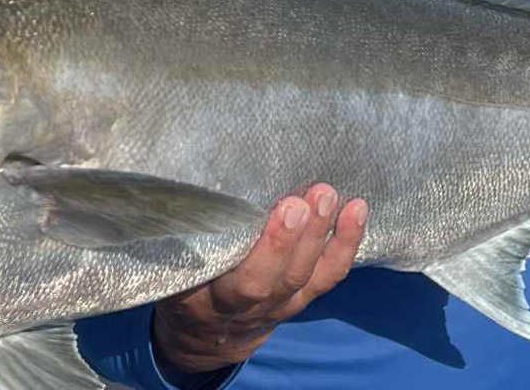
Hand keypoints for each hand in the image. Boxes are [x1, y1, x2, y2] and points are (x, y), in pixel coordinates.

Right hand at [150, 183, 367, 375]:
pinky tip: (356, 210)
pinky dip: (344, 245)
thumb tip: (189, 194)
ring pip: (301, 277)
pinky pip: (326, 277)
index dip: (258, 251)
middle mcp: (242, 307)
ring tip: (328, 196)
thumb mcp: (173, 270)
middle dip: (288, 241)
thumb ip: (184, 242)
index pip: (230, 280)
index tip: (266, 214)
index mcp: (203, 299)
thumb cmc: (186, 285)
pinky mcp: (299, 299)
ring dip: (320, 236)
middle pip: (270, 280)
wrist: (208, 336)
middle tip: (303, 200)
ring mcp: (276, 305)